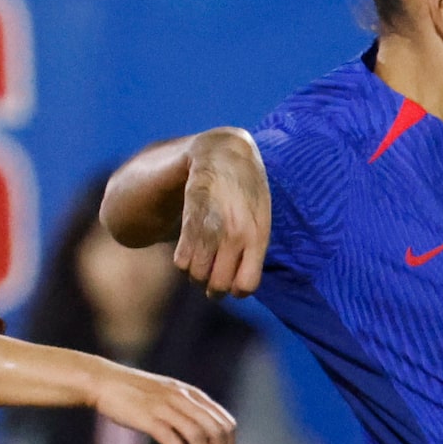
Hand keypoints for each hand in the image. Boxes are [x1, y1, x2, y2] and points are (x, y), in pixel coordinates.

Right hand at [88, 362, 236, 443]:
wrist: (104, 382)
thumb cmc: (136, 393)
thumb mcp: (169, 394)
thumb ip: (188, 408)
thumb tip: (206, 434)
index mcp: (192, 394)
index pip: (225, 422)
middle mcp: (183, 399)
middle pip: (216, 431)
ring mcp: (166, 407)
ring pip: (199, 436)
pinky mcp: (148, 418)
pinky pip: (174, 440)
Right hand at [172, 128, 270, 297]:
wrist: (222, 154)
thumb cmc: (246, 189)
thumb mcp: (261, 218)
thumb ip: (253, 250)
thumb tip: (240, 286)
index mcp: (257, 237)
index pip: (246, 286)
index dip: (238, 289)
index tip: (235, 282)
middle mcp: (235, 236)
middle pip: (218, 286)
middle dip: (214, 288)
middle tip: (213, 277)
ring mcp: (211, 230)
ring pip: (197, 276)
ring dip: (197, 275)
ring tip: (203, 261)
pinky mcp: (190, 222)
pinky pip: (181, 262)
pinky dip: (183, 262)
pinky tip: (190, 250)